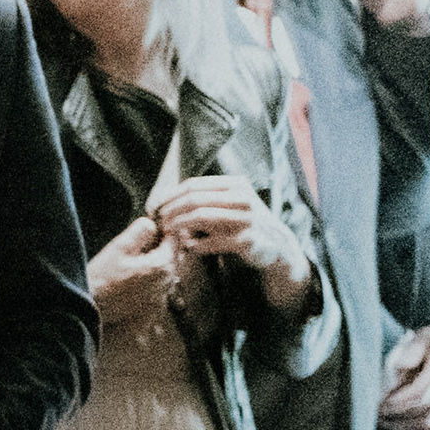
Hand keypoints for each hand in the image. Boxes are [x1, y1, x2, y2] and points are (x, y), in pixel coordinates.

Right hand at [88, 214, 176, 322]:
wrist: (90, 310)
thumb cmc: (101, 279)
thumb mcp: (118, 248)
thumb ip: (139, 232)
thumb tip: (151, 224)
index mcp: (161, 265)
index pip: (175, 241)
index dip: (166, 230)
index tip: (157, 224)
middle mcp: (166, 283)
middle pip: (173, 258)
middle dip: (163, 247)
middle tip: (147, 239)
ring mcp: (161, 298)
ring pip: (167, 273)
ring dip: (158, 263)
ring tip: (139, 258)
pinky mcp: (153, 309)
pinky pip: (159, 288)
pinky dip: (152, 280)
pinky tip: (135, 278)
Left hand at [156, 172, 290, 275]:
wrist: (275, 243)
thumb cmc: (241, 221)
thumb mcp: (228, 201)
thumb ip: (203, 197)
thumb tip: (162, 197)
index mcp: (236, 184)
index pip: (193, 185)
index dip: (169, 196)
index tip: (154, 206)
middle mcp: (243, 197)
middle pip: (194, 200)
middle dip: (171, 210)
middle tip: (159, 221)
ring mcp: (246, 218)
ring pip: (200, 218)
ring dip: (179, 225)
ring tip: (168, 232)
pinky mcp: (246, 240)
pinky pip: (209, 242)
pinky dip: (194, 244)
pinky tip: (187, 246)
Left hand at [378, 319, 429, 429]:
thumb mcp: (425, 336)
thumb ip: (412, 350)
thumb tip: (401, 365)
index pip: (419, 390)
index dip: (397, 401)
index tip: (380, 404)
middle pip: (424, 408)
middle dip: (398, 415)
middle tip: (378, 417)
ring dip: (408, 426)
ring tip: (388, 425)